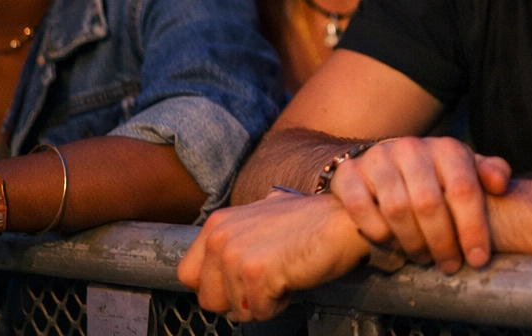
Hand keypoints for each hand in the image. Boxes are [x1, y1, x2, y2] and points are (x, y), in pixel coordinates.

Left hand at [178, 191, 368, 321]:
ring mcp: (236, 254)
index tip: (240, 282)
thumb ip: (236, 235)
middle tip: (266, 281)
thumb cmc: (310, 222)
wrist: (343, 221)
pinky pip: (258, 312)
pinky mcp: (256, 272)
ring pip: (233, 310)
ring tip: (283, 276)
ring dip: (261, 302)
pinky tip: (291, 280)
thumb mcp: (261, 218)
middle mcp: (220, 236)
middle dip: (237, 300)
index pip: (188, 275)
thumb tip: (219, 265)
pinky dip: (277, 305)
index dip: (216, 287)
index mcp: (217, 223)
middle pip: (208, 299)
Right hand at [327, 136, 510, 273]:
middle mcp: (411, 147)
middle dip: (443, 242)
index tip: (478, 259)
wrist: (382, 165)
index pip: (463, 189)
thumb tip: (501, 184)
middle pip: (430, 203)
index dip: (473, 228)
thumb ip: (489, 173)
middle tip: (449, 265)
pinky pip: (362, 207)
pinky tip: (390, 243)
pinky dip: (377, 231)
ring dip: (412, 242)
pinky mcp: (349, 173)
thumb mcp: (464, 171)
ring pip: (397, 209)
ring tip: (422, 258)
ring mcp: (378, 158)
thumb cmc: (434, 177)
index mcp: (446, 148)